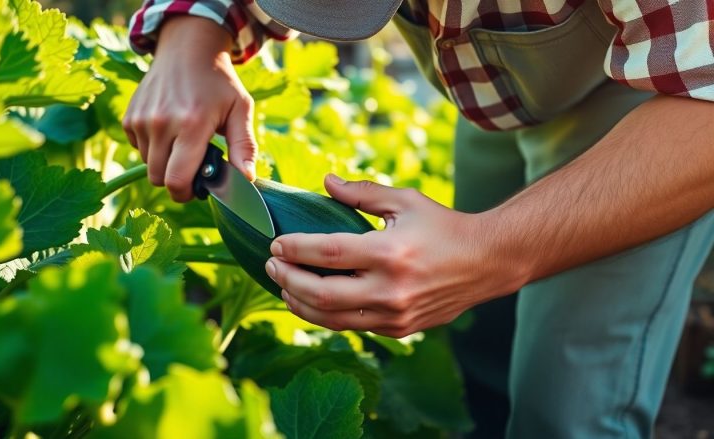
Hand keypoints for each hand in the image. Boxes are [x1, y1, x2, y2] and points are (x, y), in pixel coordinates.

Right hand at [123, 17, 256, 201]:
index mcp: (191, 125)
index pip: (176, 181)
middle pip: (159, 179)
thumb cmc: (219, 82)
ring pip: (148, 166)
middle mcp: (161, 123)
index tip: (198, 188)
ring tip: (183, 142)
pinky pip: (138, 149)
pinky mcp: (129, 117)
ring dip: (165, 163)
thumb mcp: (241, 109)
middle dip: (176, 180)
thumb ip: (244, 146)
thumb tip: (247, 179)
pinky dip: (152, 148)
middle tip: (194, 165)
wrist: (187, 48)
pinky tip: (169, 130)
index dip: (187, 193)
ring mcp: (141, 120)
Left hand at [264, 175, 528, 337]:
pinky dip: (325, 316)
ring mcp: (394, 314)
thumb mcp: (405, 200)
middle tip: (271, 266)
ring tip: (284, 288)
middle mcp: (390, 289)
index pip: (327, 253)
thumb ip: (362, 193)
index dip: (294, 250)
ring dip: (300, 304)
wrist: (486, 263)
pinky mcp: (399, 329)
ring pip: (331, 319)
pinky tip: (311, 302)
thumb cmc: (444, 226)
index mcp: (389, 253)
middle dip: (288, 280)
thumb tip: (325, 180)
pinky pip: (351, 327)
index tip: (275, 243)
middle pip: (321, 294)